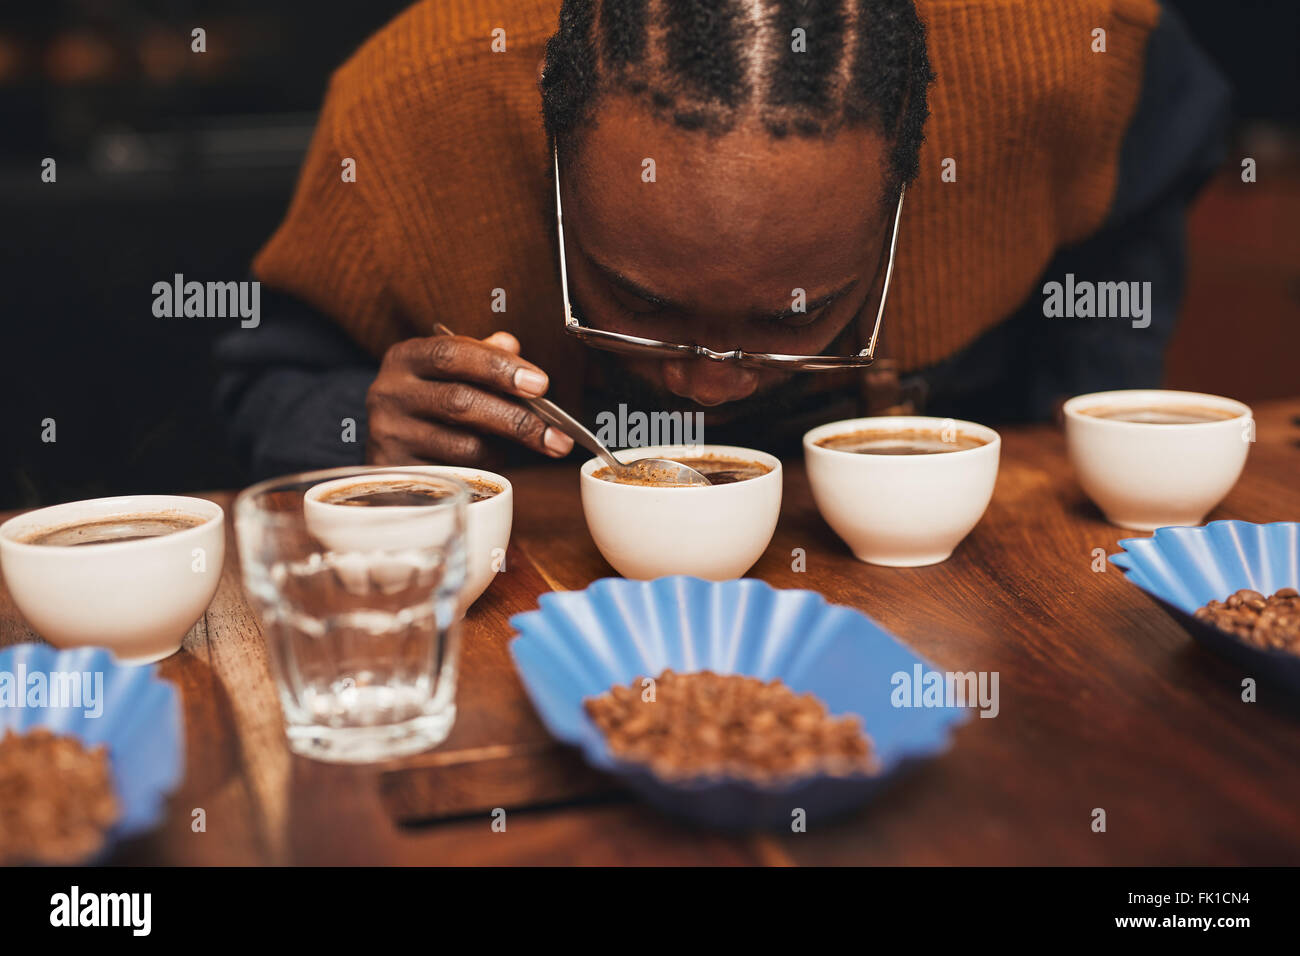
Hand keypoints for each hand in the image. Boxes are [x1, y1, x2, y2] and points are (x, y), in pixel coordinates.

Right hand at [365, 330, 574, 465]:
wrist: (388, 448)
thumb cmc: (429, 404)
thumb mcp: (449, 371)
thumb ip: (482, 355)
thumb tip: (511, 344)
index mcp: (406, 358)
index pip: (453, 354)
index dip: (499, 368)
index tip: (541, 385)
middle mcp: (389, 393)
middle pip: (461, 402)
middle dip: (517, 419)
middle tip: (557, 434)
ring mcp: (390, 436)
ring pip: (464, 445)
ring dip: (505, 448)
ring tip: (524, 446)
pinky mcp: (399, 475)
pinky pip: (458, 476)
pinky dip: (486, 469)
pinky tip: (496, 461)